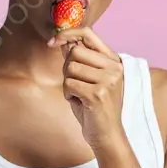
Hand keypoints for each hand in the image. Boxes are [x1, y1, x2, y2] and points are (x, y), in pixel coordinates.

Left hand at [47, 26, 125, 150]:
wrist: (107, 134)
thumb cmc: (95, 107)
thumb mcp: (88, 80)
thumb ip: (79, 60)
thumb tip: (62, 40)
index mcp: (113, 61)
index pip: (89, 34)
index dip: (68, 33)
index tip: (52, 41)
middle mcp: (114, 68)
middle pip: (75, 51)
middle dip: (67, 67)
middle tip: (74, 83)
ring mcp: (108, 80)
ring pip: (70, 68)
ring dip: (68, 83)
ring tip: (79, 94)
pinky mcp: (98, 93)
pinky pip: (69, 84)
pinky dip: (68, 94)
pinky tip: (79, 102)